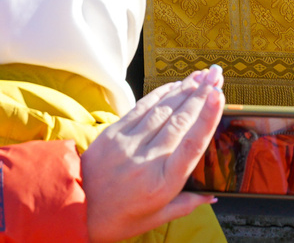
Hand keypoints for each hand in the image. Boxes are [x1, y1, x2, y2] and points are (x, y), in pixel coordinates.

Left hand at [81, 66, 224, 242]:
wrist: (74, 208)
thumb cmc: (116, 218)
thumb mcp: (154, 218)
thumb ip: (185, 204)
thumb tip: (212, 196)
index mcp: (162, 184)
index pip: (191, 145)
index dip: (207, 118)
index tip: (219, 97)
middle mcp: (147, 160)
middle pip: (180, 121)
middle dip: (201, 95)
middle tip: (217, 77)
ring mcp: (129, 143)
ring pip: (162, 110)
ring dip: (184, 90)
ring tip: (202, 76)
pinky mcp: (114, 132)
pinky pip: (142, 108)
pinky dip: (160, 94)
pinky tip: (175, 85)